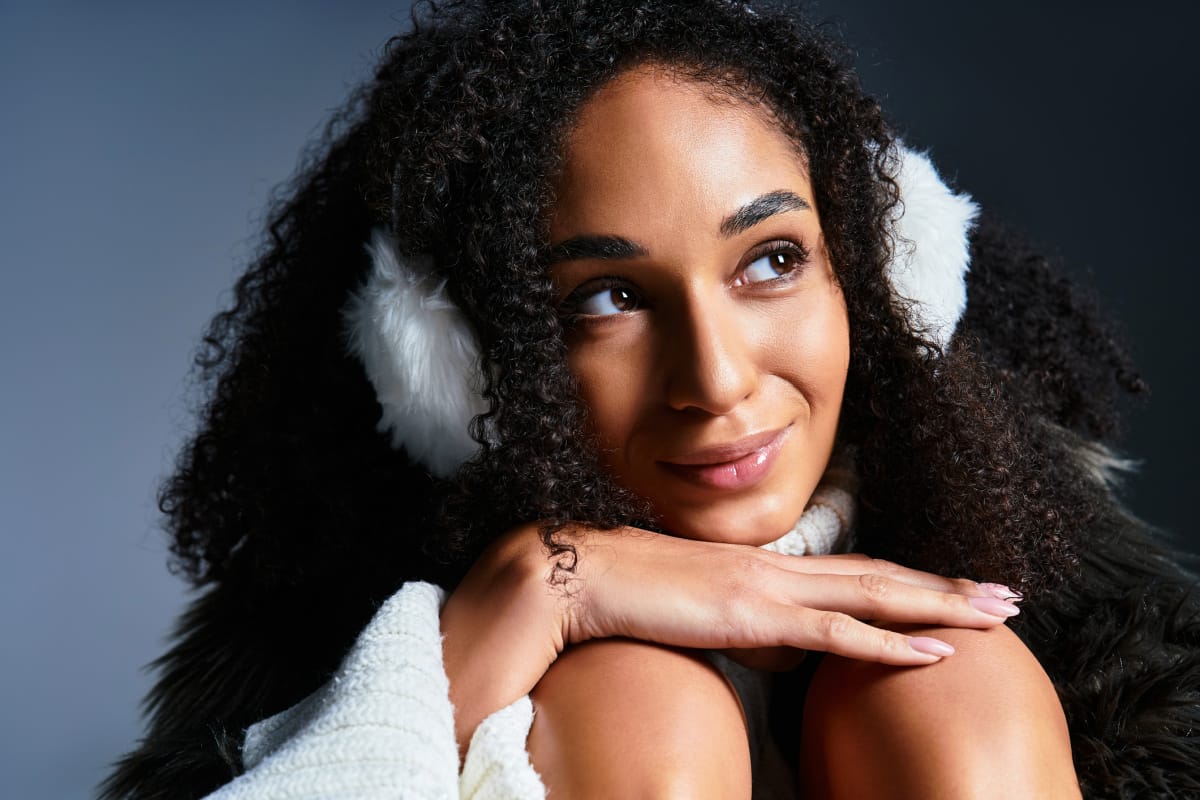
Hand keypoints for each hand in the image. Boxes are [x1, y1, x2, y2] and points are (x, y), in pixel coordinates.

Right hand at [563, 528, 1018, 663]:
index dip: (910, 578)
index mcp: (768, 566)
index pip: (856, 570)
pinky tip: (937, 651)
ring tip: (995, 614)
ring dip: (942, 606)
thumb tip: (777, 644)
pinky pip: (838, 632)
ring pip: (876, 594)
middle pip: (883, 575)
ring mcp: (771, 587)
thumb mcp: (701, 609)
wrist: (586, 575)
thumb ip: (747, 622)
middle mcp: (781, 568)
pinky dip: (893, 642)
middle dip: (949, 587)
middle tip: (1008, 596)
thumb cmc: (634, 594)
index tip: (955, 587)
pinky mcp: (755, 615)